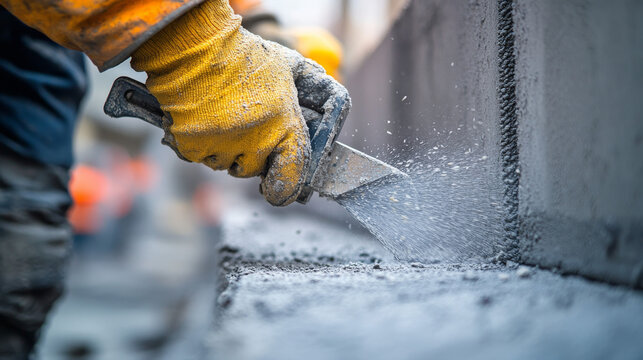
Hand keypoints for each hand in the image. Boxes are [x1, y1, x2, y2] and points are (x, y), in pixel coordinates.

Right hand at [131, 0, 317, 205]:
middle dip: (251, 156)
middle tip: (246, 129)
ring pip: (226, 165)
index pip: (292, 175)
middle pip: (254, 170)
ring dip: (227, 151)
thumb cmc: (244, 55)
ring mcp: (222, 146)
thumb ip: (311, 80)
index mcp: (284, 125)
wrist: (195, 48)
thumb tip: (331, 88)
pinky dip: (201, 144)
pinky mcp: (192, 147)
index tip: (281, 188)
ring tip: (224, 119)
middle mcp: (255, 141)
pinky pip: (200, 157)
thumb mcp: (287, 64)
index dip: (287, 188)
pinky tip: (203, 119)